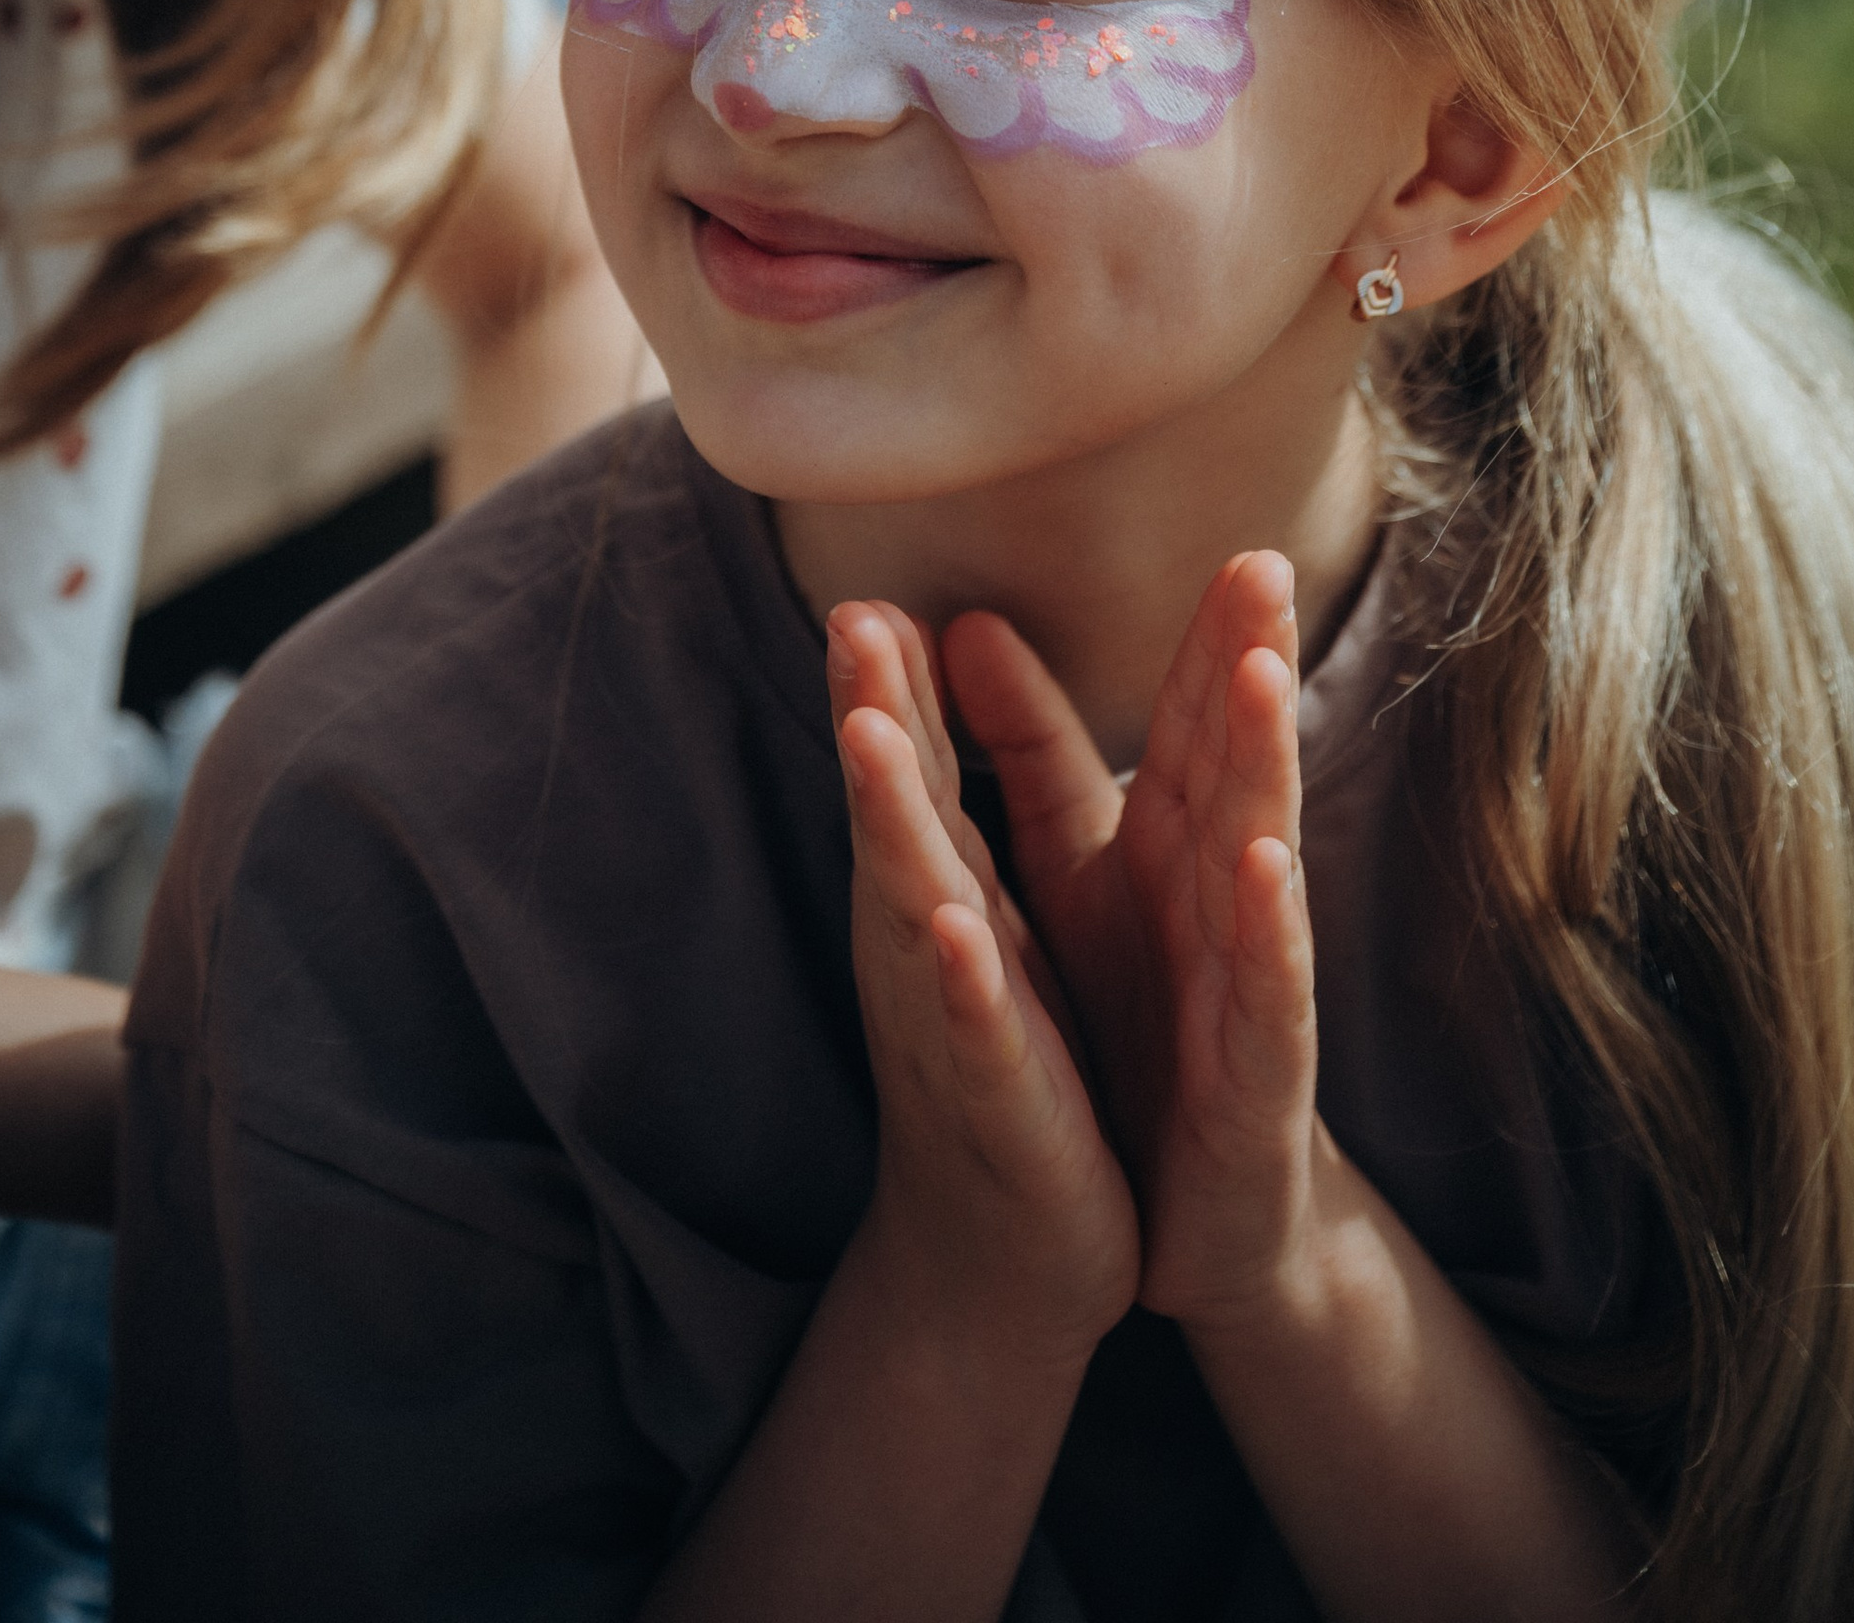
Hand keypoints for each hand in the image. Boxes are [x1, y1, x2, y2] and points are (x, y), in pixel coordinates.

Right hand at [828, 600, 1140, 1356]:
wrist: (1006, 1265)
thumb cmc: (1003, 1069)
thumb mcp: (984, 925)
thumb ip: (964, 811)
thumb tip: (929, 694)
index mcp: (945, 898)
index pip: (918, 770)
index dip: (890, 682)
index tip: (865, 588)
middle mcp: (930, 948)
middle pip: (900, 817)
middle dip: (874, 719)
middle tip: (847, 622)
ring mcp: (957, 1028)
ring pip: (919, 907)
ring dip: (894, 823)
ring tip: (870, 737)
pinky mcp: (1006, 1108)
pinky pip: (981, 1035)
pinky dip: (964, 980)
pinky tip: (950, 927)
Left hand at [942, 552, 1316, 1335]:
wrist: (1182, 1218)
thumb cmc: (1136, 1023)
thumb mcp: (1075, 877)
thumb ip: (1032, 757)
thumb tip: (963, 624)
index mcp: (1178, 849)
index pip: (1198, 724)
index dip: (1213, 639)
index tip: (1239, 545)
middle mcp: (1225, 898)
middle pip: (1240, 764)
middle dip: (1251, 665)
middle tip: (1265, 569)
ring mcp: (1251, 985)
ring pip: (1259, 858)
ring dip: (1260, 766)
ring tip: (1259, 676)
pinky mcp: (1256, 1076)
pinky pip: (1261, 995)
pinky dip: (1260, 931)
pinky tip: (1260, 868)